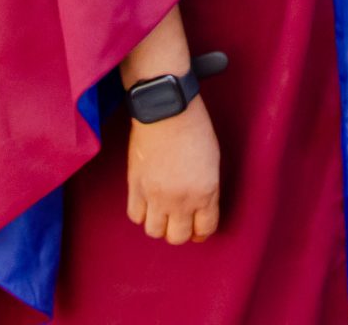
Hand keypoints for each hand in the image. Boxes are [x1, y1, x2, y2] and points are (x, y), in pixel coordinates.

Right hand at [125, 96, 220, 244]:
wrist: (166, 109)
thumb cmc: (194, 128)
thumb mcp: (212, 162)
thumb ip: (207, 190)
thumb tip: (198, 208)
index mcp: (206, 193)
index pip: (205, 229)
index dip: (201, 232)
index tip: (197, 229)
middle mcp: (181, 200)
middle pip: (178, 237)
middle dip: (179, 232)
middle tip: (178, 221)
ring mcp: (156, 195)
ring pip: (154, 231)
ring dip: (158, 225)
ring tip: (160, 212)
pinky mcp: (136, 187)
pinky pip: (135, 216)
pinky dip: (141, 213)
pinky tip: (146, 202)